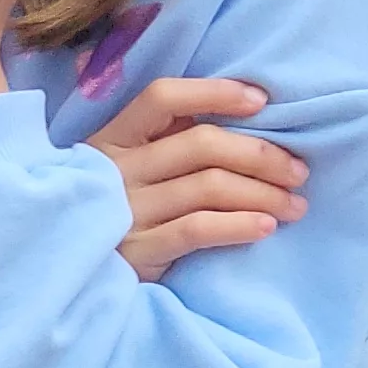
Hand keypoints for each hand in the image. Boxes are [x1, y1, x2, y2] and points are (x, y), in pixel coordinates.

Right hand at [85, 76, 304, 280]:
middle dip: (261, 154)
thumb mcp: (129, 170)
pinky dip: (239, 224)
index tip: (262, 101)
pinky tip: (266, 226)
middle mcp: (116, 171)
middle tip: (299, 171)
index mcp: (113, 139)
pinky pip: (198, 229)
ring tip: (295, 205)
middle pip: (201, 144)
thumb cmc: (116, 212)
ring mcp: (124, 211)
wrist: (67, 275)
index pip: (162, 97)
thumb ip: (168, 143)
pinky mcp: (135, 251)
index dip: (215, 93)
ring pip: (209, 187)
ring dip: (264, 193)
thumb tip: (250, 119)